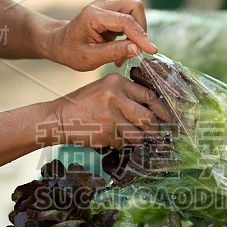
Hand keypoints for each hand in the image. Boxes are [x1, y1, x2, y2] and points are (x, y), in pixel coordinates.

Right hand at [43, 73, 171, 148]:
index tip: (168, 119)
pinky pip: (123, 142)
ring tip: (133, 140)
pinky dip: (121, 145)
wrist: (58, 118)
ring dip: (137, 140)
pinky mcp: (105, 131)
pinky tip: (112, 140)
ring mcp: (110, 114)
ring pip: (137, 134)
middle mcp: (115, 95)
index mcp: (117, 82)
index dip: (162, 110)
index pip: (149, 96)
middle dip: (155, 130)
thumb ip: (126, 96)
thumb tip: (152, 111)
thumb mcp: (104, 90)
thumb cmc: (83, 105)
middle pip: (147, 117)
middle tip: (157, 137)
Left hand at [48, 0, 157, 70]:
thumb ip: (114, 52)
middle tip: (135, 51)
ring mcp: (107, 6)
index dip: (141, 36)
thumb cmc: (70, 51)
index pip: (126, 21)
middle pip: (135, 8)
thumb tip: (138, 49)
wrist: (59, 43)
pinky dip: (132, 33)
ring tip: (126, 52)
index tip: (151, 51)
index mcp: (94, 15)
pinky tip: (122, 48)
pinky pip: (130, 18)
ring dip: (137, 32)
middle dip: (141, 29)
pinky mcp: (111, 11)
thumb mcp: (90, 58)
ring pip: (135, 11)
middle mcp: (102, 6)